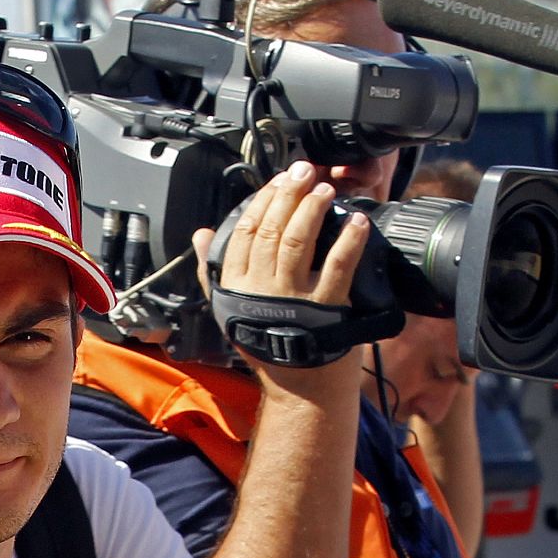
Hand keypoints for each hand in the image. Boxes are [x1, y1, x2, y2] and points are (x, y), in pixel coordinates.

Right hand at [193, 160, 368, 393]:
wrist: (298, 385)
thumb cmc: (266, 344)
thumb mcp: (230, 309)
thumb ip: (213, 271)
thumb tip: (201, 235)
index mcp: (235, 286)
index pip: (244, 232)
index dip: (262, 200)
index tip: (278, 181)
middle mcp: (261, 290)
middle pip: (271, 229)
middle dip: (289, 194)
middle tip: (304, 172)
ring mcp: (293, 298)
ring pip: (298, 241)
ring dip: (313, 210)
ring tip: (326, 191)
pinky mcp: (325, 307)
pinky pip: (337, 266)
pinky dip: (348, 241)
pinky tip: (356, 222)